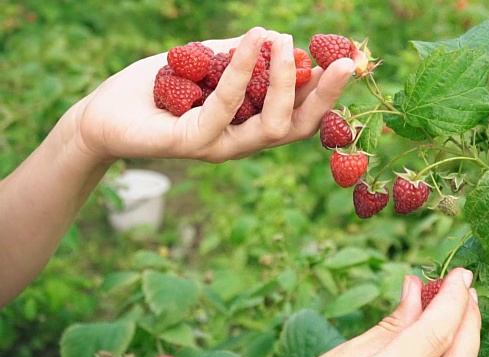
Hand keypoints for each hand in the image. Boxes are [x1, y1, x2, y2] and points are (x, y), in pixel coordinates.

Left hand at [64, 27, 354, 163]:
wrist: (102, 115)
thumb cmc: (154, 91)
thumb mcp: (203, 65)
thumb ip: (236, 58)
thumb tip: (272, 37)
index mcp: (248, 126)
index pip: (299, 116)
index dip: (326, 92)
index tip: (347, 60)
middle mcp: (240, 142)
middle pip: (298, 128)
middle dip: (326, 96)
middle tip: (346, 61)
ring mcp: (219, 147)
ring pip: (272, 125)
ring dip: (286, 81)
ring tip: (286, 41)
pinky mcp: (193, 143)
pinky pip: (227, 105)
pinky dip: (243, 70)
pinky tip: (252, 40)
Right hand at [318, 268, 480, 356]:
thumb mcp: (348, 356)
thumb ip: (391, 324)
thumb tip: (415, 286)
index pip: (438, 331)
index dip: (454, 299)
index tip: (461, 274)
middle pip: (462, 352)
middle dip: (468, 315)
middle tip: (464, 287)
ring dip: (464, 334)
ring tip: (456, 307)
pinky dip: (452, 351)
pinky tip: (444, 336)